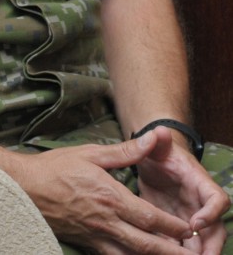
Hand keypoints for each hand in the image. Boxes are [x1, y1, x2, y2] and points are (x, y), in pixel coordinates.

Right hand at [9, 133, 199, 253]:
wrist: (21, 187)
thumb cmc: (53, 168)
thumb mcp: (90, 153)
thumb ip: (125, 151)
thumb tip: (152, 139)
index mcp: (110, 197)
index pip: (151, 218)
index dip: (174, 226)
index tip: (189, 228)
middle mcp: (106, 221)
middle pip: (147, 244)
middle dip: (172, 251)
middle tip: (190, 254)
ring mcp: (95, 235)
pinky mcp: (85, 244)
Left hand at [133, 126, 229, 254]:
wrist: (154, 161)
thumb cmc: (159, 152)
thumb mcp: (156, 146)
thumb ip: (157, 141)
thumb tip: (158, 131)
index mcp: (200, 183)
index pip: (217, 199)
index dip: (211, 213)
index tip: (196, 223)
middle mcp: (201, 203)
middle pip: (216, 229)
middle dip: (210, 246)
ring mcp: (191, 216)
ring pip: (202, 241)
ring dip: (197, 253)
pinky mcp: (177, 224)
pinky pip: (183, 243)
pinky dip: (178, 251)